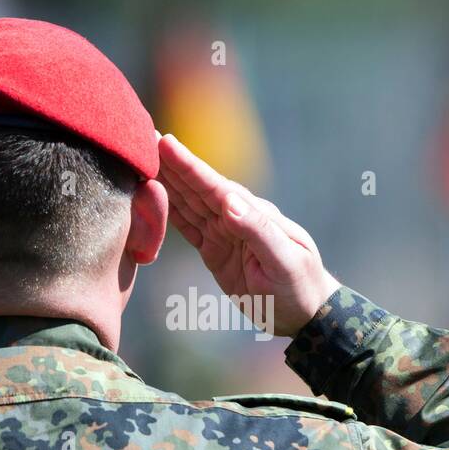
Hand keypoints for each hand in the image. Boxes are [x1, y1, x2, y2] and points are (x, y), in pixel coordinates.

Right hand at [157, 134, 338, 336]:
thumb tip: (228, 202)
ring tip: (142, 159)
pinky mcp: (215, 251)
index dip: (189, 166)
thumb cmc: (300, 286)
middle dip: (171, 164)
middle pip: (197, 188)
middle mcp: (236, 217)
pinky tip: (153, 196)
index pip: (215, 187)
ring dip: (166, 182)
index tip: (165, 143)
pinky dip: (169, 211)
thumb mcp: (284, 261)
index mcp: (253, 214)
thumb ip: (257, 232)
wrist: (305, 312)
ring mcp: (224, 233)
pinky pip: (187, 227)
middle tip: (143, 137)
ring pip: (188, 203)